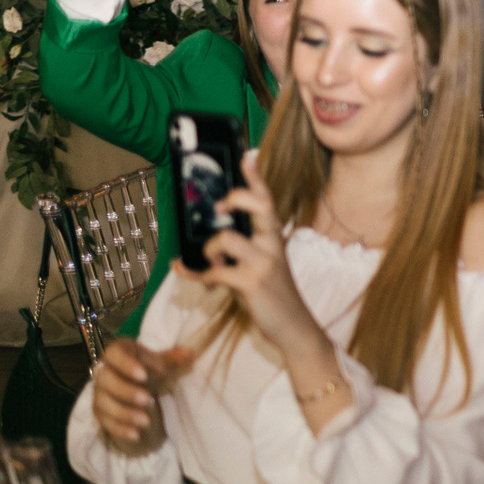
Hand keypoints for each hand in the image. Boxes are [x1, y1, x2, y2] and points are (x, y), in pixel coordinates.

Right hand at [90, 337, 191, 453]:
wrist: (140, 390)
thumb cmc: (150, 371)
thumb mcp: (162, 364)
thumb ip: (172, 359)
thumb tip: (189, 353)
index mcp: (118, 353)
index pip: (114, 354)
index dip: (126, 364)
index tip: (144, 375)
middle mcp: (103, 372)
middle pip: (104, 379)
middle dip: (125, 390)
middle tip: (147, 399)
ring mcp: (100, 394)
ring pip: (103, 403)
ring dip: (124, 413)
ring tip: (146, 421)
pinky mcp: (101, 413)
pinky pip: (106, 422)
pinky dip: (121, 429)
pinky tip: (136, 434)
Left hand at [174, 151, 320, 351]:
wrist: (292, 327)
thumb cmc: (270, 294)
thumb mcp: (258, 267)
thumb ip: (233, 255)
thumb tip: (191, 254)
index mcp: (273, 238)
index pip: (267, 201)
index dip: (256, 178)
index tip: (247, 156)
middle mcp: (272, 245)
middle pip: (259, 206)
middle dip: (235, 199)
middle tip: (219, 208)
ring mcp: (264, 263)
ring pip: (226, 238)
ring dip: (208, 250)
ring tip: (211, 264)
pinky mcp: (252, 283)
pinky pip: (215, 271)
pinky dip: (199, 275)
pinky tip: (197, 280)